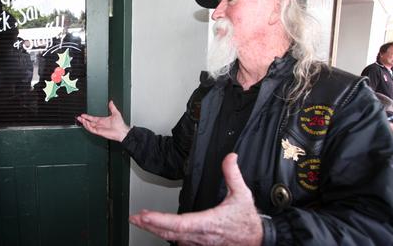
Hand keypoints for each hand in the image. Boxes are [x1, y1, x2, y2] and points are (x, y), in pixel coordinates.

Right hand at [76, 100, 130, 141]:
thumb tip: (111, 102)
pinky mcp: (99, 132)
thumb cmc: (120, 124)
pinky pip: (91, 129)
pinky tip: (86, 123)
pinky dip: (88, 126)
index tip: (83, 115)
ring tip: (81, 119)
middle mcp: (100, 124)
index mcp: (102, 120)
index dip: (87, 116)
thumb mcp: (115, 113)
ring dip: (84, 123)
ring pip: (89, 126)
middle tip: (78, 117)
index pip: (92, 118)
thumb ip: (112, 107)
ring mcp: (99, 128)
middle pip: (89, 122)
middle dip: (83, 120)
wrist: (121, 131)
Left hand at [128, 153, 262, 245]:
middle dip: (149, 225)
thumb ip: (233, 174)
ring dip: (155, 230)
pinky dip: (168, 235)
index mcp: (208, 222)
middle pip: (169, 232)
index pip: (179, 223)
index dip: (159, 220)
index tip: (145, 215)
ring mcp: (200, 243)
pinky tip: (159, 230)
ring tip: (141, 221)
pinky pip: (181, 242)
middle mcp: (201, 235)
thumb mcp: (242, 195)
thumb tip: (230, 156)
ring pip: (172, 238)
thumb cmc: (248, 221)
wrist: (258, 241)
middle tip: (134, 218)